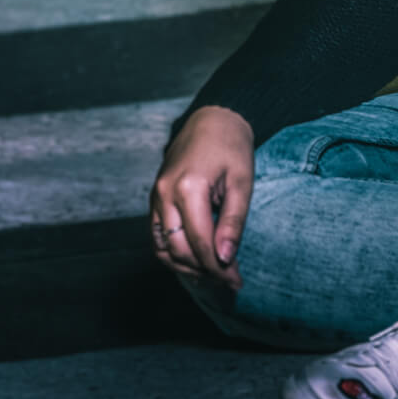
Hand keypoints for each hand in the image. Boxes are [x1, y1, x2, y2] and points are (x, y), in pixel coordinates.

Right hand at [150, 106, 253, 290]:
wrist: (213, 118)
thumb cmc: (231, 146)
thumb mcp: (242, 183)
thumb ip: (233, 222)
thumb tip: (225, 258)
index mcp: (188, 188)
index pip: (200, 243)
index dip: (219, 268)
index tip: (237, 280)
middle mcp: (165, 194)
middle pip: (178, 250)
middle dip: (204, 271)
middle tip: (229, 279)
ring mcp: (156, 196)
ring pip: (162, 248)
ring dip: (186, 266)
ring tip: (212, 274)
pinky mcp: (155, 198)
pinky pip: (158, 235)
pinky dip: (173, 252)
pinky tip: (195, 259)